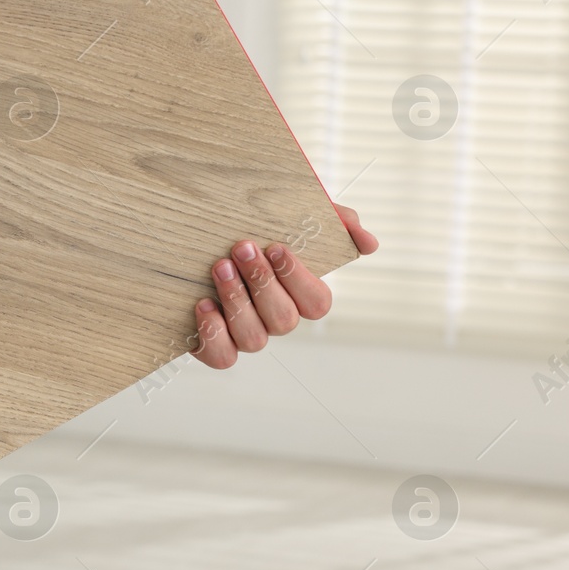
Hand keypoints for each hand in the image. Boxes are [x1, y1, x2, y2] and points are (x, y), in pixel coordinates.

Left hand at [191, 204, 377, 368]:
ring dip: (237, 301)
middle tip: (241, 248)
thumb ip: (337, 222)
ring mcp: (246, 334)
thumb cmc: (254, 228)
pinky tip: (204, 303)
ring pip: (254, 338)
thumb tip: (368, 243)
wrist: (199, 234)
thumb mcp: (293, 213)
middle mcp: (275, 319)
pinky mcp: (214, 344)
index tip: (276, 247)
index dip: (298, 279)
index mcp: (299, 295)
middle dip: (262, 283)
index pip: (317, 304)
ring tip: (220, 268)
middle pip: (284, 320)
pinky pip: (222, 356)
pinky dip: (214, 333)